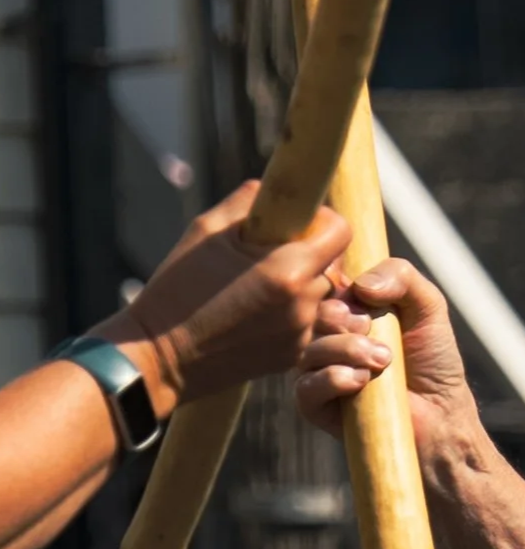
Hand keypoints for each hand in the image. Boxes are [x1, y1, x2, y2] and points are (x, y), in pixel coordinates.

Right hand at [101, 184, 352, 419]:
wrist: (159, 356)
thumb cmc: (178, 288)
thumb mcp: (206, 230)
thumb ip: (249, 201)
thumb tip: (276, 192)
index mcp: (288, 270)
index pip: (340, 232)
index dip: (321, 220)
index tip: (293, 223)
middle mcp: (303, 304)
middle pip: (331, 265)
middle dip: (307, 253)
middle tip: (266, 255)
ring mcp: (300, 335)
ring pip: (319, 296)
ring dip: (299, 284)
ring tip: (256, 286)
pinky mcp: (291, 356)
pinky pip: (305, 323)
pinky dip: (288, 312)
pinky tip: (251, 313)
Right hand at [296, 259, 469, 452]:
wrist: (441, 411)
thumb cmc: (434, 359)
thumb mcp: (427, 305)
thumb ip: (400, 275)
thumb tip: (359, 286)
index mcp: (350, 310)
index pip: (325, 287)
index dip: (341, 288)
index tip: (366, 298)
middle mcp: (330, 338)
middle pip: (315, 316)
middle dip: (344, 320)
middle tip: (373, 332)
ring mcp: (320, 372)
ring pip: (310, 351)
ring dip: (347, 351)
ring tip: (382, 361)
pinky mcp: (318, 407)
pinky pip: (305, 388)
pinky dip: (333, 379)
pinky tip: (362, 381)